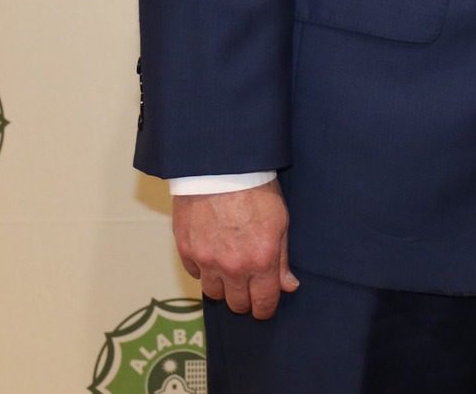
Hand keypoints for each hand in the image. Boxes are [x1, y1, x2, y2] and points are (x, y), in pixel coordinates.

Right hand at [172, 181, 298, 318]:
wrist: (221, 167)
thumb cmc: (256, 189)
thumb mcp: (280, 222)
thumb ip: (283, 259)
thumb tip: (289, 286)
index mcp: (261, 260)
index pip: (263, 303)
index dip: (265, 309)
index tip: (264, 307)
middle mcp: (233, 267)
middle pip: (237, 304)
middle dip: (245, 299)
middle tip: (248, 287)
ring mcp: (207, 261)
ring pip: (214, 293)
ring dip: (223, 286)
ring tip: (229, 271)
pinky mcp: (187, 250)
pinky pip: (196, 273)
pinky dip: (204, 269)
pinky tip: (212, 254)